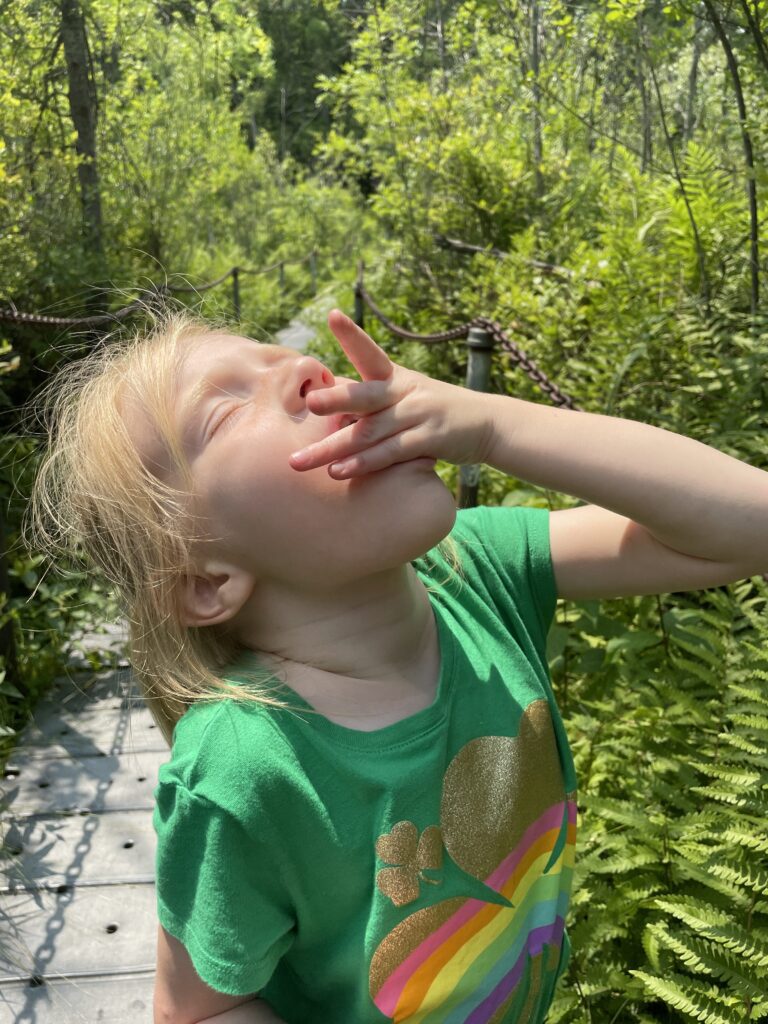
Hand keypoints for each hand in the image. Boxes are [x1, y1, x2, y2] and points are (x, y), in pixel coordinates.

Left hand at [288, 310, 491, 478]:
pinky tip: (338, 471)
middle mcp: (404, 391)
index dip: (353, 335)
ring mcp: (418, 414)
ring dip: (333, 447)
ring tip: (302, 460)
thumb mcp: (405, 394)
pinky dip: (363, 463)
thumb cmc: (433, 410)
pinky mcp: (429, 439)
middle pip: (365, 394)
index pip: (370, 352)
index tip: (333, 315)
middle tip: (309, 402)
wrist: (487, 424)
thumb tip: (325, 394)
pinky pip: (390, 452)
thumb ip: (370, 397)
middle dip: (336, 399)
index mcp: (395, 376)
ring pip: (369, 431)